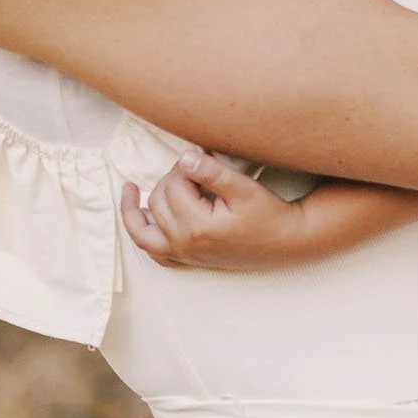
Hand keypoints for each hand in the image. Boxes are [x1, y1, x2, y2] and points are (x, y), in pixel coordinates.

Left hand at [121, 151, 302, 269]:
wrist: (287, 241)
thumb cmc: (269, 214)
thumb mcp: (244, 188)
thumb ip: (212, 172)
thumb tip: (183, 157)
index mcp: (196, 227)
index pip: (173, 185)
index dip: (184, 166)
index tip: (203, 158)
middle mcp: (185, 244)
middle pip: (157, 202)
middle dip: (170, 179)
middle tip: (192, 168)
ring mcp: (185, 255)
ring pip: (145, 230)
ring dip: (137, 208)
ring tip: (130, 189)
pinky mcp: (190, 259)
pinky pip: (155, 253)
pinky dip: (144, 236)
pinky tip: (143, 220)